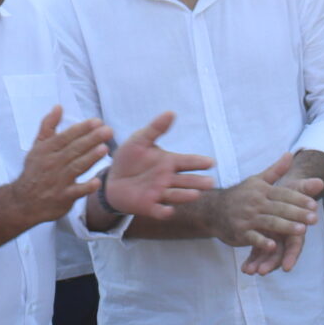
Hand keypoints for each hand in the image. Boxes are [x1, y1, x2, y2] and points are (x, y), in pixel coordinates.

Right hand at [10, 109, 112, 221]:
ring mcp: (57, 181)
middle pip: (73, 149)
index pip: (66, 137)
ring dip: (90, 158)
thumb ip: (48, 127)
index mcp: (46, 150)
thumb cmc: (35, 171)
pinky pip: (76, 192)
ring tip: (104, 149)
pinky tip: (97, 182)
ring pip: (76, 167)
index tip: (97, 121)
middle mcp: (52, 163)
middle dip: (91, 139)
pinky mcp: (63, 197)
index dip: (81, 129)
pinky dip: (86, 187)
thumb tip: (58, 106)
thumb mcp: (38, 147)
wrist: (23, 201)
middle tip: (108, 131)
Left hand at [101, 112, 215, 224]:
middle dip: (198, 182)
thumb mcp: (139, 140)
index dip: (199, 162)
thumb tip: (171, 112)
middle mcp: (168, 179)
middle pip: (187, 181)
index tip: (211, 162)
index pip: (188, 162)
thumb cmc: (129, 159)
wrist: (112, 180)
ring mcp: (160, 193)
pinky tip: (169, 211)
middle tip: (210, 182)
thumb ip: (155, 128)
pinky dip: (164, 211)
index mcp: (169, 163)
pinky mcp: (149, 206)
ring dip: (185, 195)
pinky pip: (159, 210)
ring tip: (195, 194)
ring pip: (176, 195)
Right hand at [207, 153, 323, 265]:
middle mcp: (255, 203)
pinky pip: (252, 237)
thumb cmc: (240, 195)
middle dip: (298, 213)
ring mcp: (247, 218)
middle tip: (314, 219)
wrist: (212, 209)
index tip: (314, 204)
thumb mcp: (257, 180)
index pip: (284, 193)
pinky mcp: (240, 231)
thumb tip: (291, 154)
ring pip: (269, 222)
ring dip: (285, 226)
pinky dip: (262, 242)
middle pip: (280, 208)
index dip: (299, 199)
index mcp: (262, 190)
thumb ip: (276, 170)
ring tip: (302, 231)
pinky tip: (273, 246)